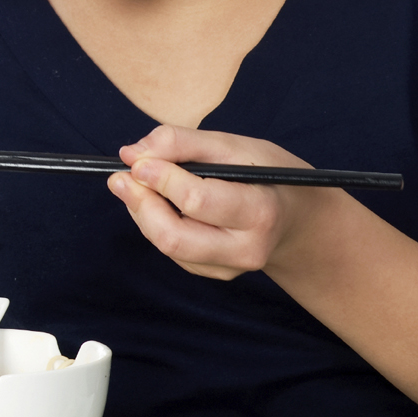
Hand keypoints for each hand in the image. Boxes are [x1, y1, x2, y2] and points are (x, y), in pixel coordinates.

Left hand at [107, 124, 325, 280]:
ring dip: (142, 212)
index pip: (198, 201)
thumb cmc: (267, 174)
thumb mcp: (234, 146)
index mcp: (260, 211)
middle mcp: (247, 248)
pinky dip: (155, 224)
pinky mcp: (215, 273)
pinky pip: (172, 251)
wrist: (297, 217)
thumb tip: (131, 153)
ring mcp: (230, 267)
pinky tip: (157, 203)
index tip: (136, 161)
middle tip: (120, 176)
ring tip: (135, 184)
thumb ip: (181, 143)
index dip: (161, 179)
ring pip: (167, 246)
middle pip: (174, 236)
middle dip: (140, 204)